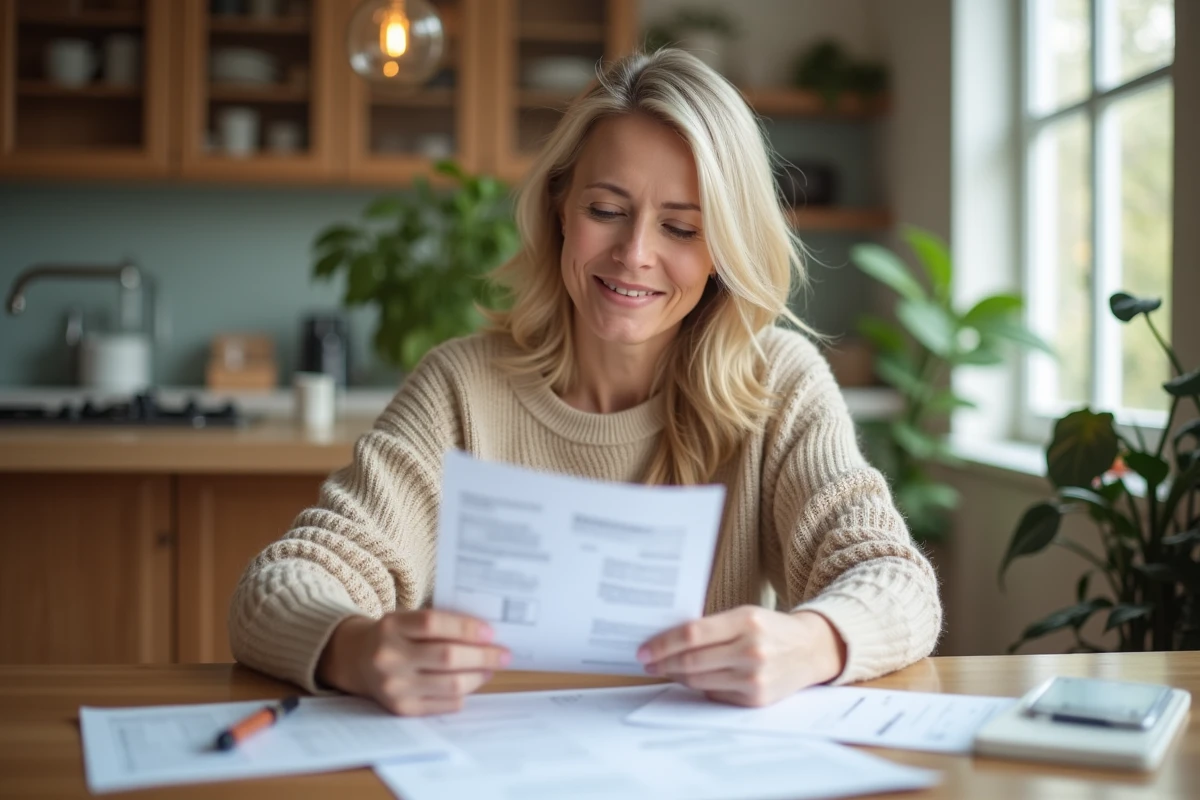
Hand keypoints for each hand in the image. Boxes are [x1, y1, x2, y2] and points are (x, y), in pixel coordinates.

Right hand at [317, 609, 510, 715]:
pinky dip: (464, 693)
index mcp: (391, 626)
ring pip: (450, 684)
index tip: (491, 631)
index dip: (466, 627)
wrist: (356, 659)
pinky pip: (445, 704)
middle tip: (503, 654)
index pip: (433, 624)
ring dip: (478, 676)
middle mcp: (388, 656)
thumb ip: (439, 622)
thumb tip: (486, 633)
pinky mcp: (401, 708)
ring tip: (490, 668)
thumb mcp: (407, 618)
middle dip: (482, 655)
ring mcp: (393, 686)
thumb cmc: (394, 635)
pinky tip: (472, 682)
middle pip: (447, 656)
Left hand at [637, 607, 846, 706]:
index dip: (663, 644)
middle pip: (691, 661)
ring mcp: (754, 678)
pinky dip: (700, 687)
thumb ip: (711, 627)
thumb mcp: (745, 615)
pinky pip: (714, 695)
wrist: (811, 650)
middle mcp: (751, 651)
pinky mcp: (756, 700)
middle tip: (646, 661)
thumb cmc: (770, 629)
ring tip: (665, 669)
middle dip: (663, 663)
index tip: (643, 649)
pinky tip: (693, 679)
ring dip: (677, 676)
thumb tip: (667, 642)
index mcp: (746, 622)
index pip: (692, 635)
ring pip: (699, 681)